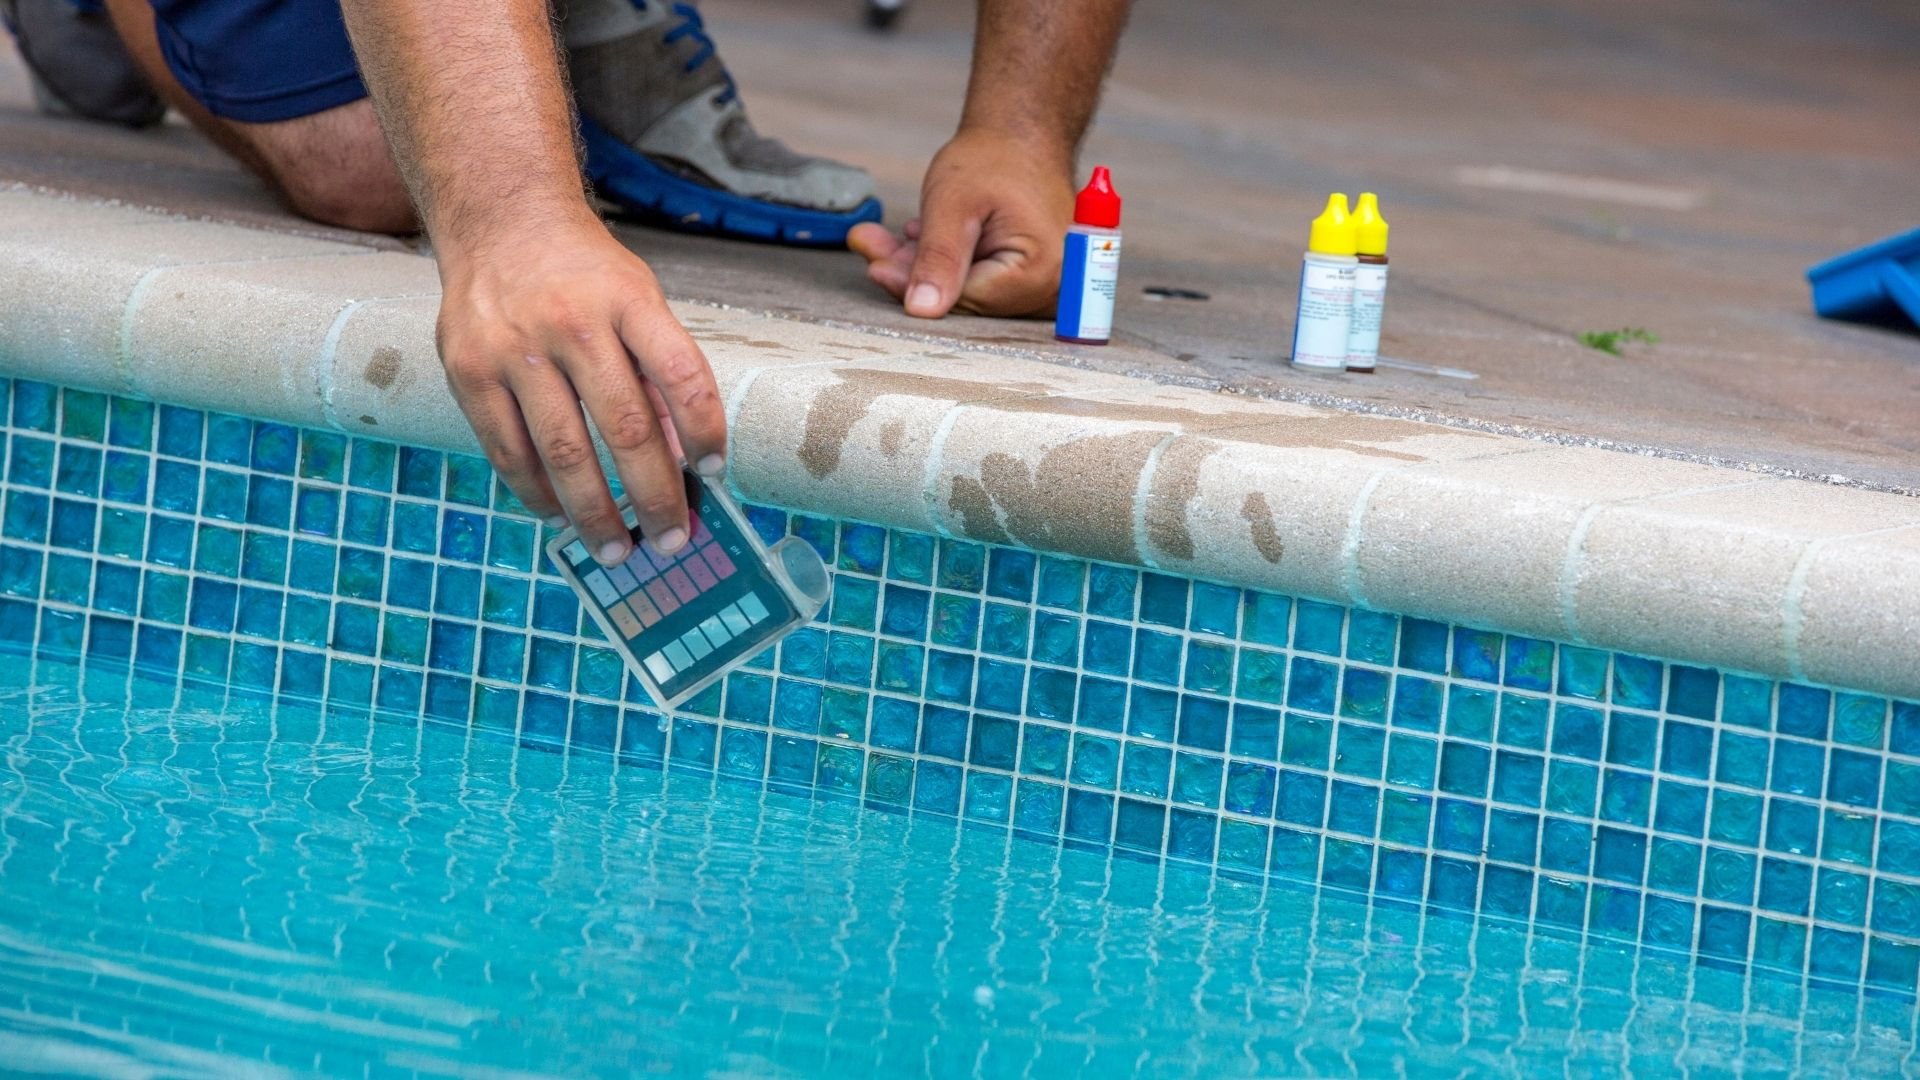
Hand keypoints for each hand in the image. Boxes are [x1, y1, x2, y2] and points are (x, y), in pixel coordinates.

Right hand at [435, 217, 725, 565]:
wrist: (500, 221)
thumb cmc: (585, 273)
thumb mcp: (638, 297)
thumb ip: (658, 369)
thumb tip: (680, 459)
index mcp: (628, 300)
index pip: (681, 374)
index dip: (704, 430)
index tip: (715, 471)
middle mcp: (572, 322)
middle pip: (626, 428)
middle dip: (654, 496)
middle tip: (671, 539)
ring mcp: (514, 347)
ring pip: (563, 452)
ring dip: (595, 513)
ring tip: (617, 549)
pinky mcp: (469, 370)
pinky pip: (508, 450)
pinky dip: (537, 493)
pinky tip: (559, 514)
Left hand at [849, 128, 1074, 318]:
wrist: (1023, 134)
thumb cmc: (995, 158)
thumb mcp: (954, 204)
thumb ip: (938, 258)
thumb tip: (922, 310)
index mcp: (1038, 272)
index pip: (965, 299)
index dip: (916, 286)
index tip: (876, 268)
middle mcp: (1048, 286)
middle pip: (966, 298)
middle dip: (915, 273)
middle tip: (871, 247)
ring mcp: (1043, 283)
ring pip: (968, 289)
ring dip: (926, 265)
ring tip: (889, 238)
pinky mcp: (1029, 276)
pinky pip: (979, 279)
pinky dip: (947, 261)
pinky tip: (920, 237)